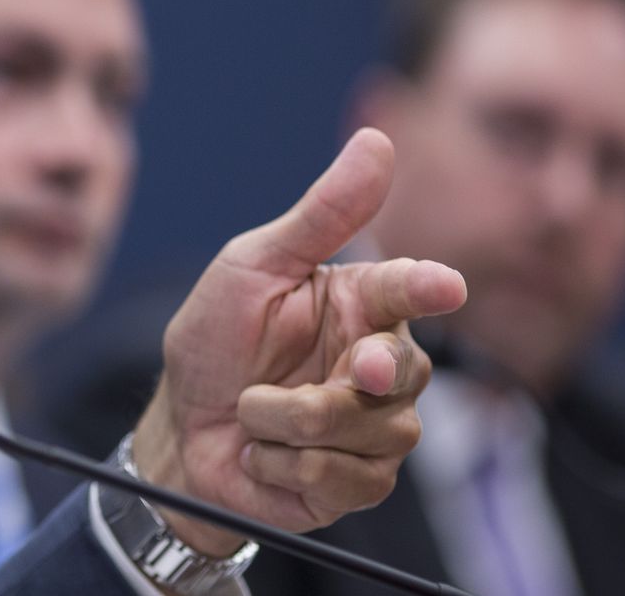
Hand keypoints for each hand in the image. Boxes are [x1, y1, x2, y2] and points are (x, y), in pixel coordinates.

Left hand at [130, 128, 466, 554]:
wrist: (179, 432)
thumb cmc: (215, 343)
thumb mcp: (251, 267)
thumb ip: (320, 215)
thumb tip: (376, 143)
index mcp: (360, 302)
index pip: (408, 289)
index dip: (427, 287)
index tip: (445, 286)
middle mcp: (379, 362)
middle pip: (404, 371)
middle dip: (358, 376)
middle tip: (338, 371)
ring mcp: (375, 426)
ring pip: (373, 429)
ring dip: (288, 423)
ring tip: (251, 411)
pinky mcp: (360, 481)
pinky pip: (349, 479)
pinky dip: (285, 467)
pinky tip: (263, 454)